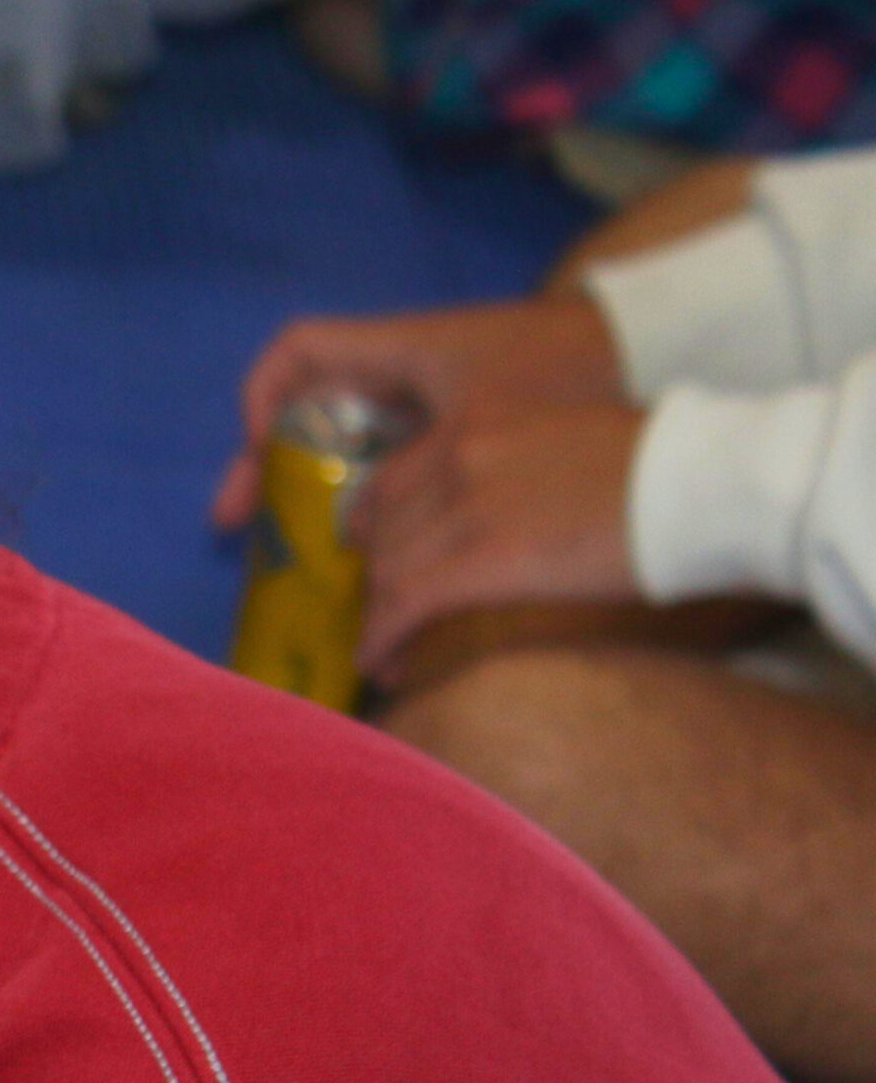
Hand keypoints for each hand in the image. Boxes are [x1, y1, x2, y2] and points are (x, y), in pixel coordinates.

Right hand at [214, 295, 623, 526]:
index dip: (264, 397)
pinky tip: (357, 553)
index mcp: (401, 350)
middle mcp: (402, 372)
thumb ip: (422, 469)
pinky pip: (386, 464)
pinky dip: (361, 504)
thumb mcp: (488, 419)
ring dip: (306, 495)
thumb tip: (366, 531)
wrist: (650, 353)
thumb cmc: (572, 369)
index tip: (261, 454)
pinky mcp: (459, 431)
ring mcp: (428, 401)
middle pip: (306, 411)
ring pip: (342, 445)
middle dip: (263, 468)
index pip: (300, 352)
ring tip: (286, 554)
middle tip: (234, 524)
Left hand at [348, 401, 646, 675]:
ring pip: (387, 569)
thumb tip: (515, 509)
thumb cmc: (669, 465)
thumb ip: (523, 462)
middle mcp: (459, 455)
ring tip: (386, 654)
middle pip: (383, 528)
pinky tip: (380, 665)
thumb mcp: (572, 438)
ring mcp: (467, 506)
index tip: (375, 562)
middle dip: (374, 580)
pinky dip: (383, 638)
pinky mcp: (485, 559)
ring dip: (377, 619)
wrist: (707, 481)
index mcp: (480, 417)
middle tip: (382, 618)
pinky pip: (404, 604)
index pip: (393, 480)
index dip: (375, 531)